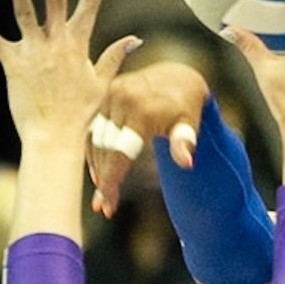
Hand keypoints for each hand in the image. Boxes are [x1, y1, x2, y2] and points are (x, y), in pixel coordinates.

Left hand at [0, 0, 138, 146]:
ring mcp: (32, 51)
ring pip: (24, 11)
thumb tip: (136, 38)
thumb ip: (114, 57)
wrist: (54, 136)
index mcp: (78, 45)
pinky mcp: (11, 63)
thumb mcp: (101, 83)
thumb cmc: (79, 113)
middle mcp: (55, 42)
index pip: (91, 6)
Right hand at [87, 60, 209, 216]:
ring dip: (97, 168)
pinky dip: (94, 150)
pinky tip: (99, 171)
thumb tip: (186, 163)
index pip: (120, 151)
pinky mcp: (105, 93)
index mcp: (142, 109)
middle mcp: (122, 99)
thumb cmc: (186, 107)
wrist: (178, 76)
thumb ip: (185, 142)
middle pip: (105, 148)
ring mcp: (111, 94)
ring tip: (102, 195)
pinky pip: (94, 127)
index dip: (112, 180)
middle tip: (105, 207)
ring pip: (96, 139)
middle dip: (104, 180)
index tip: (108, 204)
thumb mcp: (189, 124)